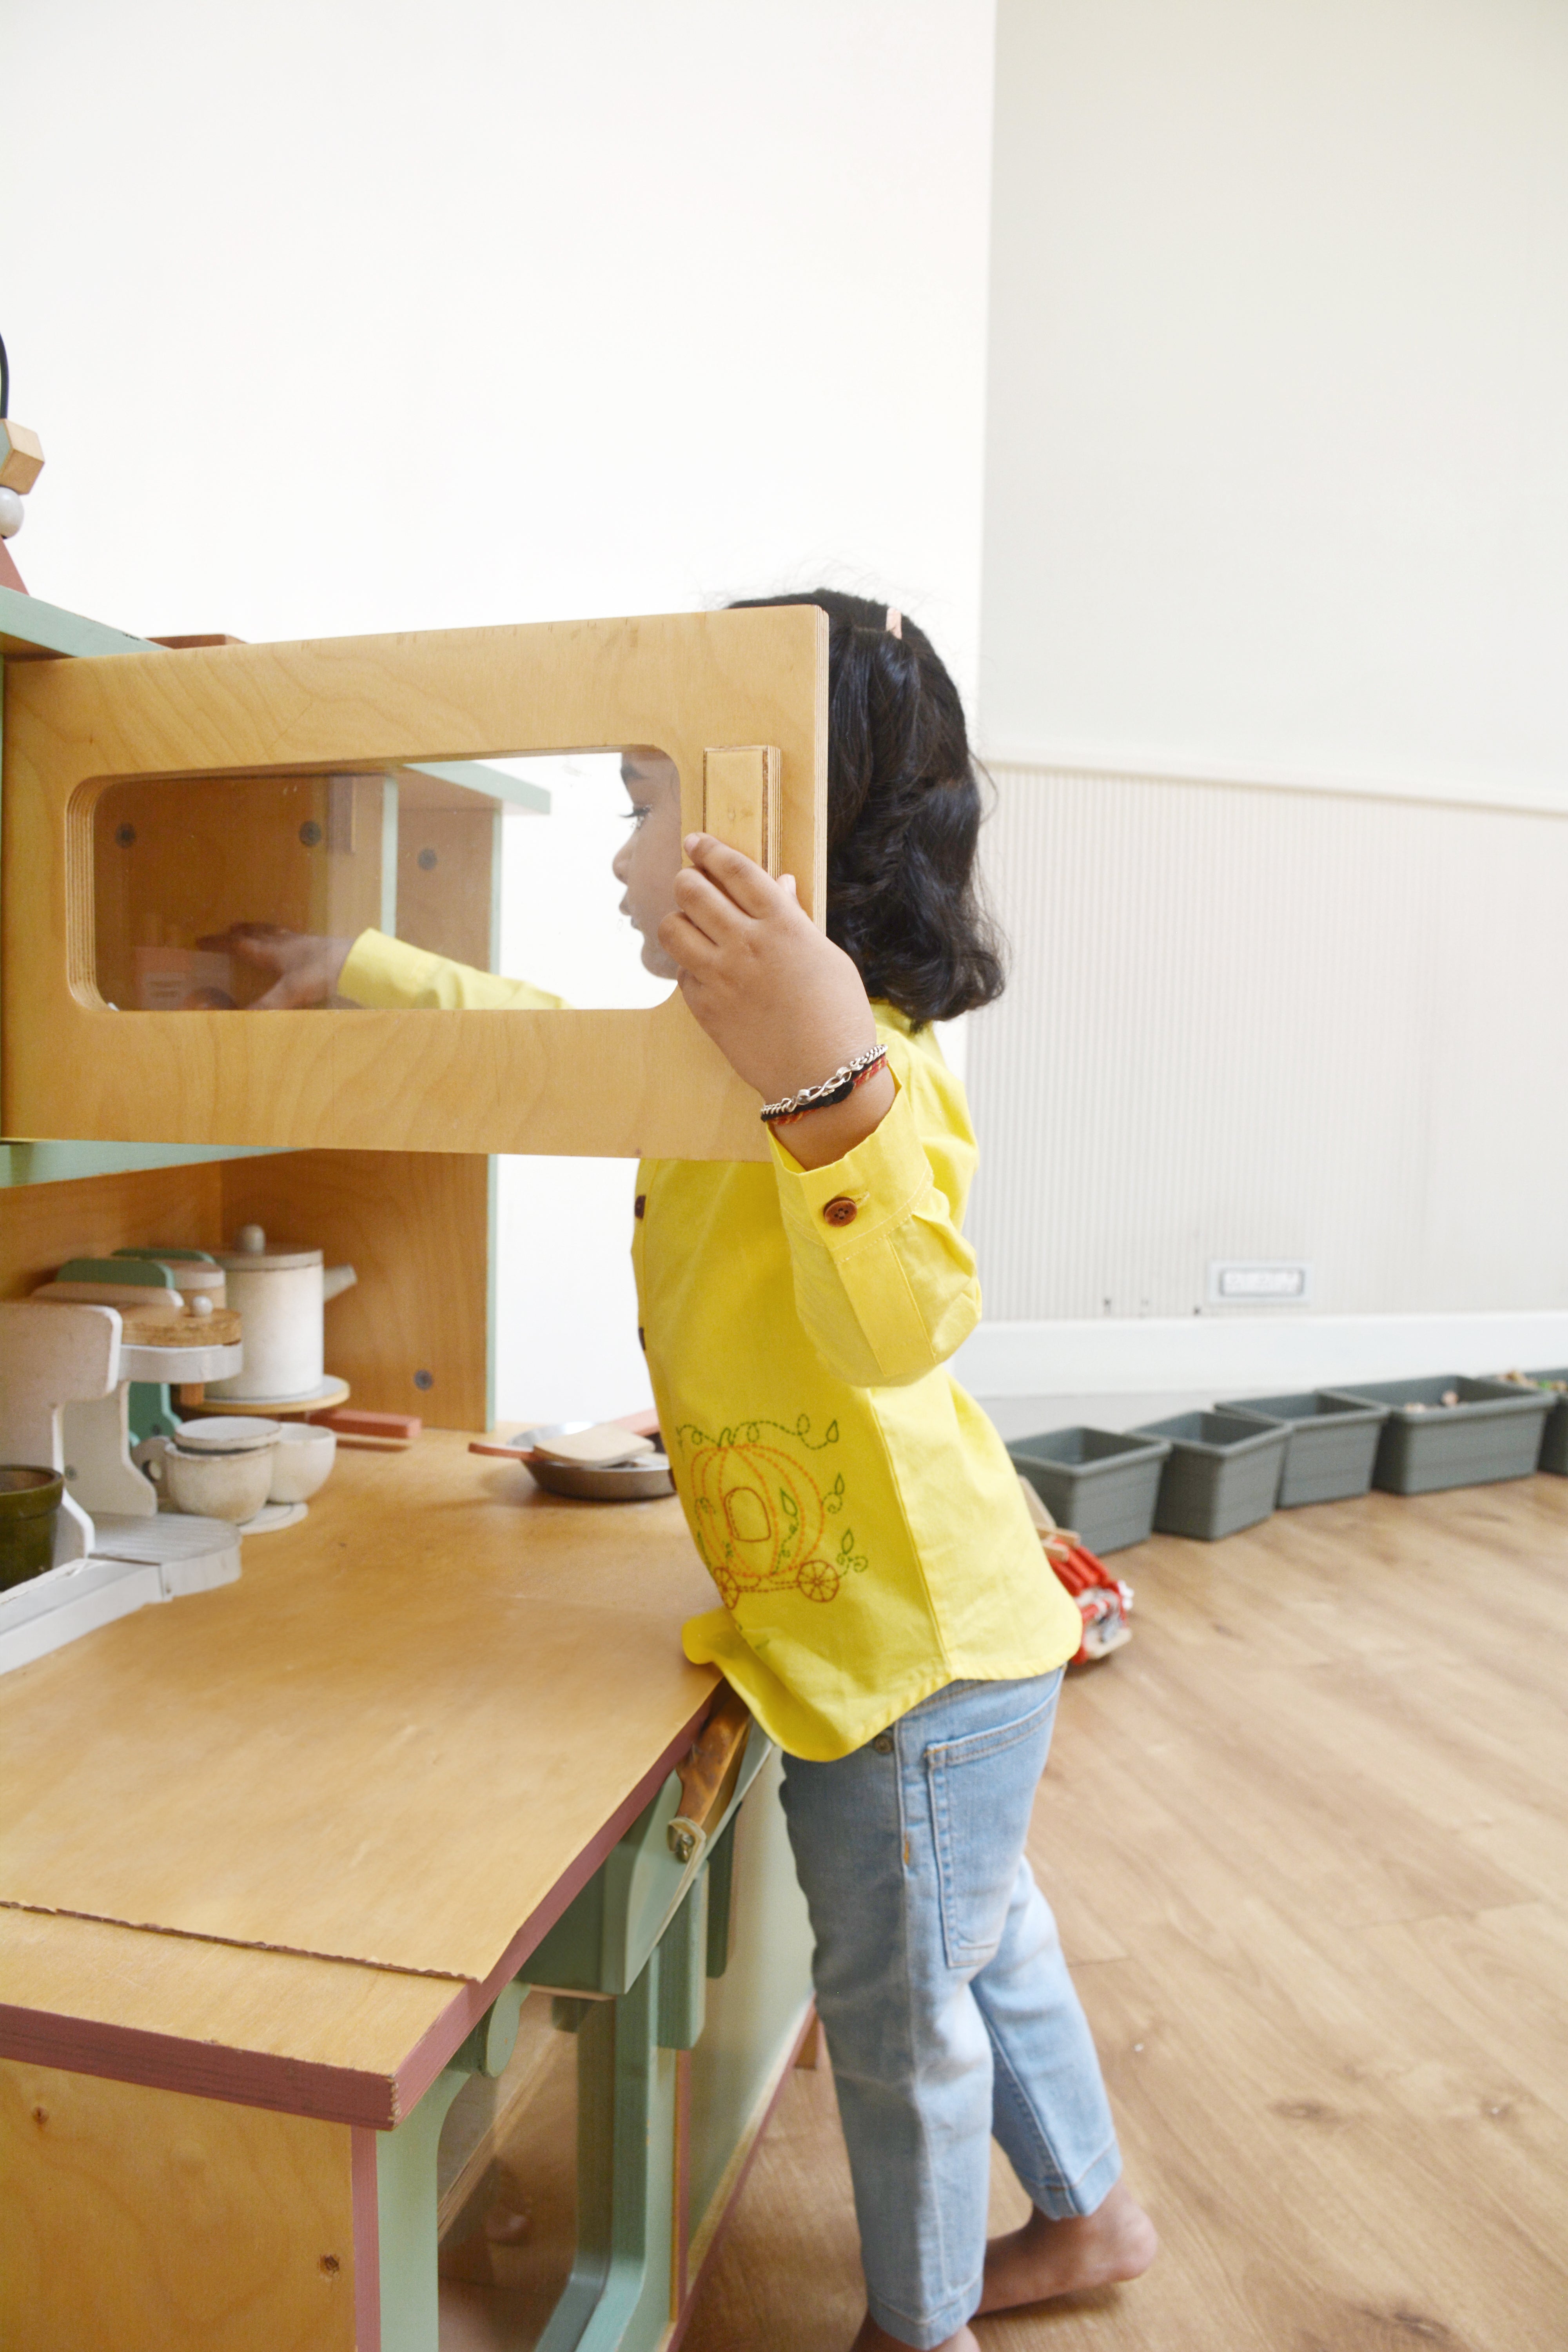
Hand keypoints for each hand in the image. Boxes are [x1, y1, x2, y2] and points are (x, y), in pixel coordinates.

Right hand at [195, 923, 353, 1008]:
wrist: (357, 963)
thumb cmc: (321, 973)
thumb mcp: (291, 992)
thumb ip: (266, 1006)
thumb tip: (240, 1020)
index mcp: (273, 951)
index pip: (239, 945)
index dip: (219, 943)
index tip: (201, 940)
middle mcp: (286, 943)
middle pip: (257, 933)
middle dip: (241, 932)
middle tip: (229, 928)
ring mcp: (305, 942)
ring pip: (277, 932)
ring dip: (263, 930)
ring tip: (256, 929)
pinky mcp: (321, 945)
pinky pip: (296, 938)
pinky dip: (286, 937)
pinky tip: (294, 943)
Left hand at [658, 836, 895, 1168]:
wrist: (825, 1077)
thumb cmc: (838, 1015)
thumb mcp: (827, 957)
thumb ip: (795, 918)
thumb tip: (779, 884)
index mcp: (782, 924)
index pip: (735, 870)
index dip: (710, 850)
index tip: (696, 843)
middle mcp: (746, 944)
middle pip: (693, 891)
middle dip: (687, 880)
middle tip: (691, 883)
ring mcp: (721, 977)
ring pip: (673, 929)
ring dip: (679, 920)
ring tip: (693, 927)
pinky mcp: (705, 1008)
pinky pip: (680, 973)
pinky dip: (688, 966)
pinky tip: (706, 971)